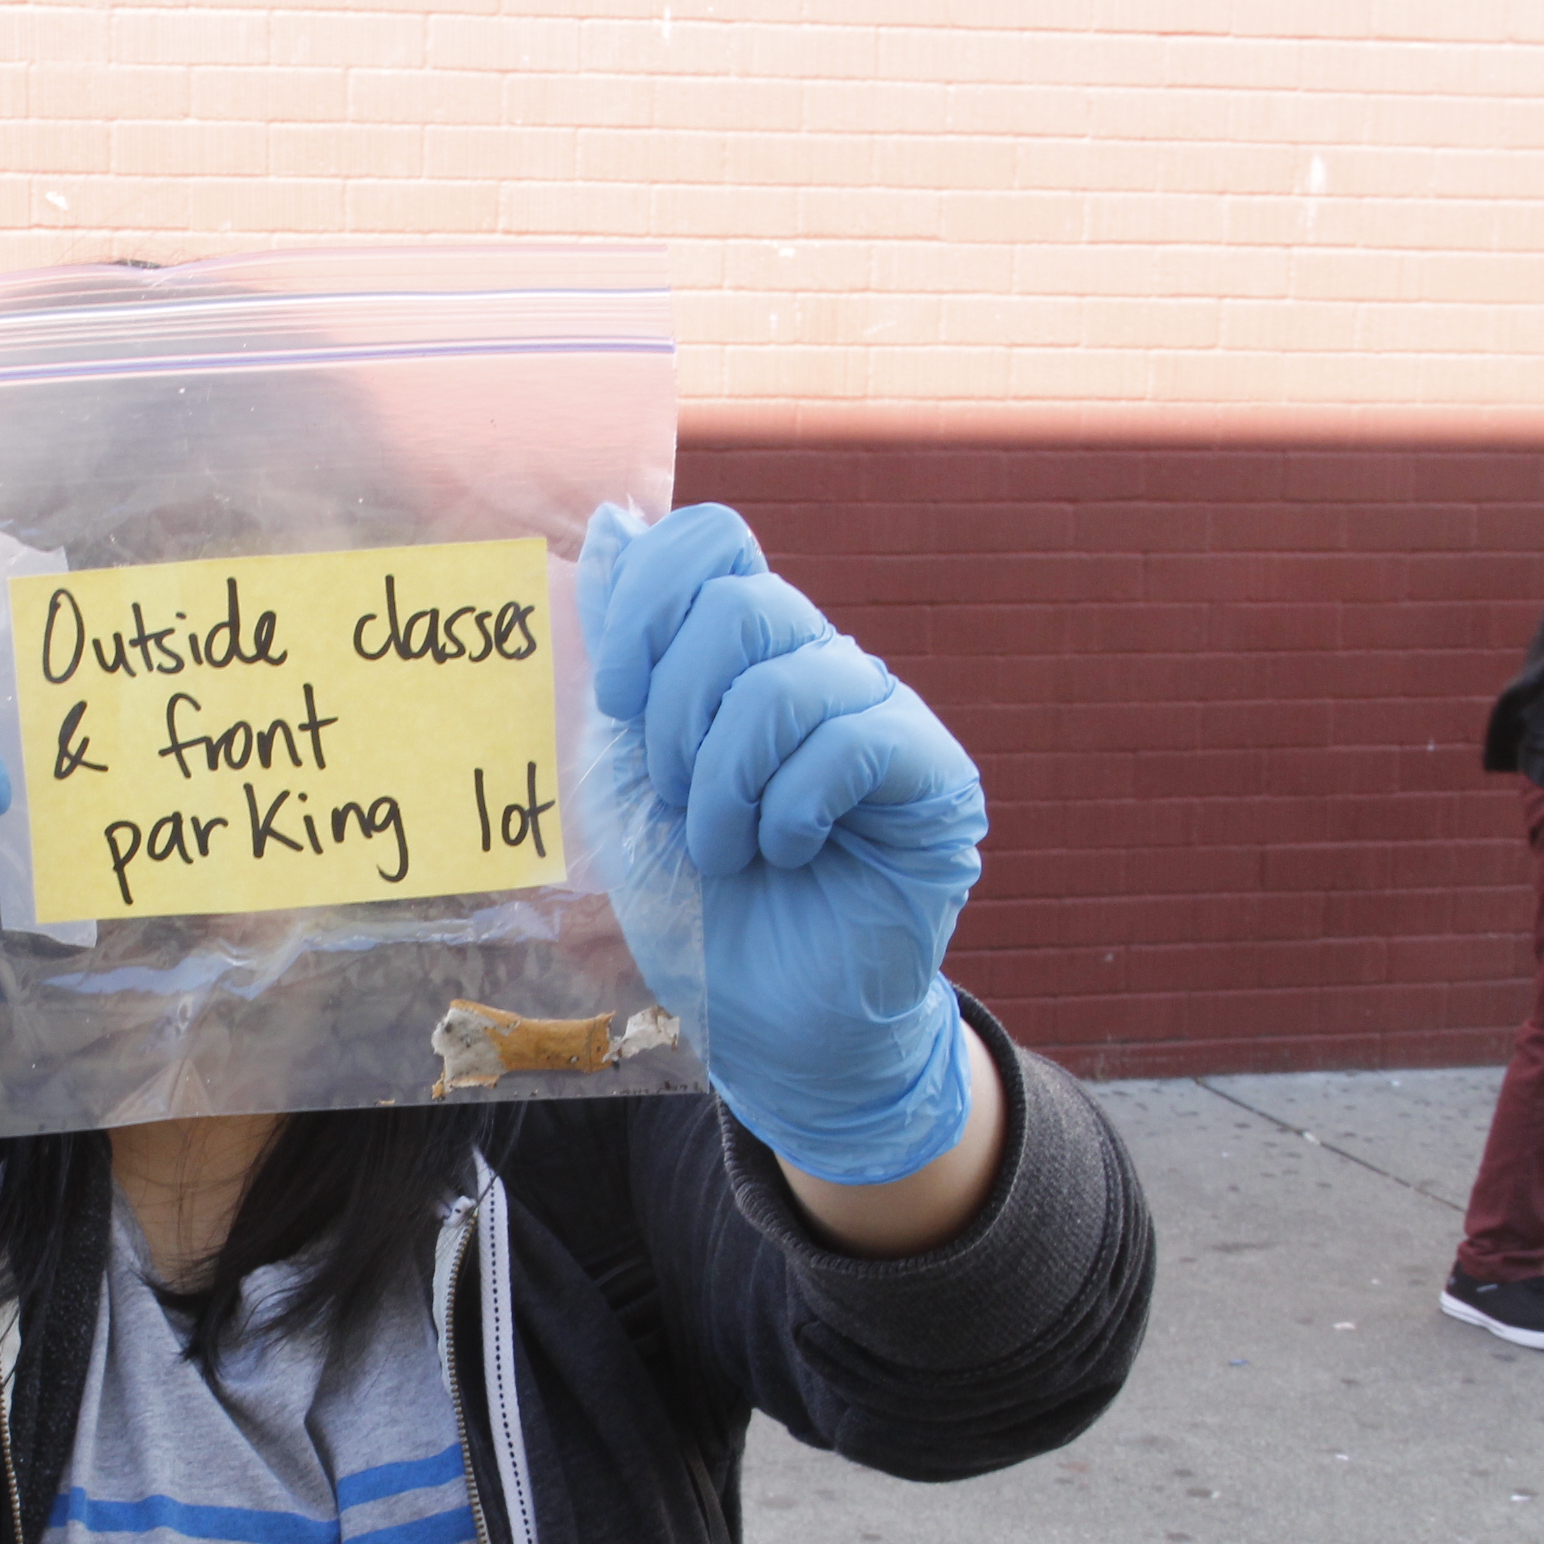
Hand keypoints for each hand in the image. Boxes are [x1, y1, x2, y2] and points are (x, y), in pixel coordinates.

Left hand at [578, 503, 984, 1185]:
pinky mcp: (931, 779)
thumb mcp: (626, 769)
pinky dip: (790, 809)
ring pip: (788, 680)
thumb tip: (613, 520)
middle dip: (677, 720)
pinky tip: (787, 855)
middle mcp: (822, 666)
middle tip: (680, 804)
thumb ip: (623, 649)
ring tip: (726, 853)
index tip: (621, 706)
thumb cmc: (699, 904)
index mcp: (748, 655)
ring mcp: (882, 716)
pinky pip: (854, 739)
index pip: (713, 541)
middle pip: (743, 604)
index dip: (650, 608)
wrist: (761, 1023)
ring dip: (724, 786)